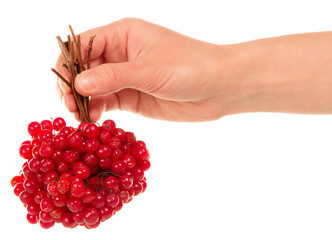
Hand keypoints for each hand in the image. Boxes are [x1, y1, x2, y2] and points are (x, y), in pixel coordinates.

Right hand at [55, 18, 231, 121]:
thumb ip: (113, 77)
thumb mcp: (149, 70)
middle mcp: (120, 54)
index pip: (82, 45)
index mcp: (123, 35)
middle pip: (84, 68)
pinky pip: (107, 102)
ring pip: (93, 88)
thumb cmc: (189, 67)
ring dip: (83, 102)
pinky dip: (97, 111)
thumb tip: (78, 84)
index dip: (68, 64)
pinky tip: (94, 120)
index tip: (64, 86)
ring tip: (81, 117)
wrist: (218, 87)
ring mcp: (126, 77)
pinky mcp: (133, 97)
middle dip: (73, 87)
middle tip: (70, 107)